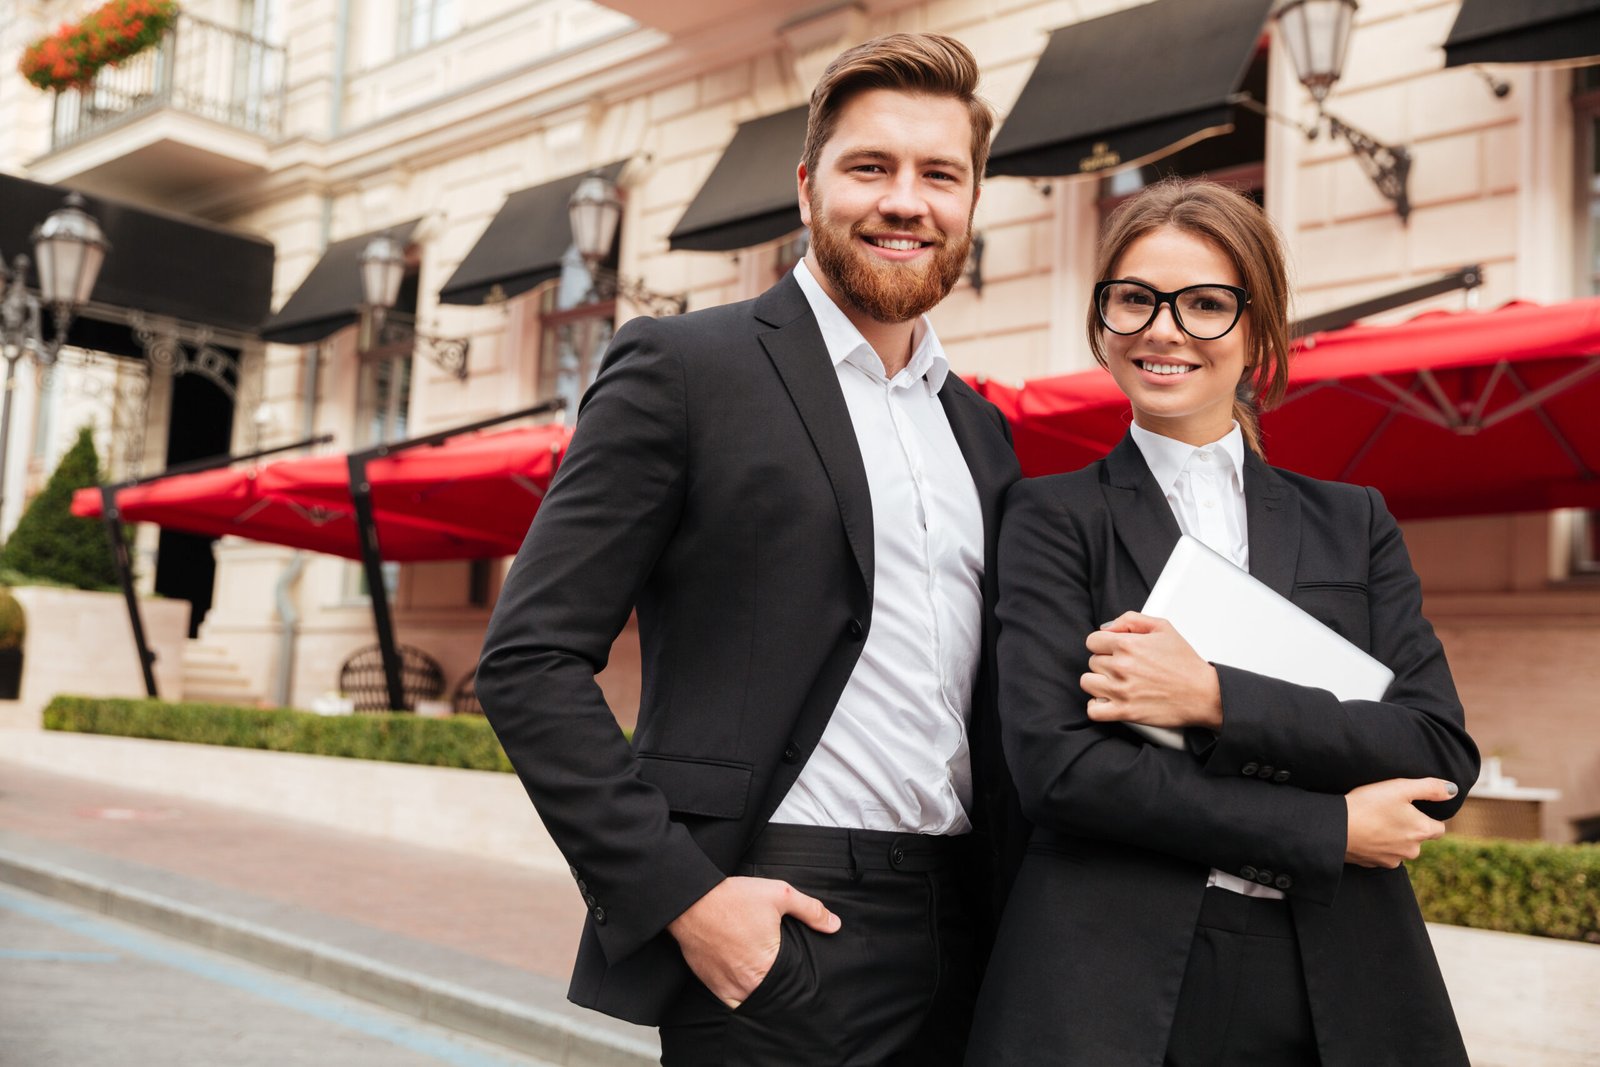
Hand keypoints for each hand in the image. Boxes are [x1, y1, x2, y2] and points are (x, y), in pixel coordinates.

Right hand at [666, 876, 840, 1007]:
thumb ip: (810, 910)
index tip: (804, 979)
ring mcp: (729, 987)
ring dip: (764, 997)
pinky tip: (751, 988)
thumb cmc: (734, 898)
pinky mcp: (712, 986)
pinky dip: (743, 1000)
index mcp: (769, 965)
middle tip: (790, 981)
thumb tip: (834, 925)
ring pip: (754, 1003)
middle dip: (784, 990)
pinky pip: (733, 1004)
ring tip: (772, 985)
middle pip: (775, 996)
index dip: (801, 981)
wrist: (691, 901)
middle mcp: (748, 983)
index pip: (794, 985)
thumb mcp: (780, 895)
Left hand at [1082, 612, 1222, 729]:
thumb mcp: (1163, 627)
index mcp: (1127, 644)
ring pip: (1088, 683)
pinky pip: (1093, 710)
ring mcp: (1121, 690)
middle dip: (1106, 663)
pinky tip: (1109, 701)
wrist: (1204, 694)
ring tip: (1116, 684)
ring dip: (1099, 683)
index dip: (1103, 645)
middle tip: (1125, 669)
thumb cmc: (1186, 663)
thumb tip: (1106, 627)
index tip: (1113, 652)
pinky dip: (1097, 706)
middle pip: (1092, 662)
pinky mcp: (1124, 712)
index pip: (1092, 641)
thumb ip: (1131, 620)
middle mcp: (1121, 666)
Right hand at [1344, 778, 1456, 866]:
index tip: (1411, 808)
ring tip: (1374, 821)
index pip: (1439, 828)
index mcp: (1421, 831)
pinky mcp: (1374, 864)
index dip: (1427, 816)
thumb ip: (1430, 787)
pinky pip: (1382, 853)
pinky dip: (1377, 844)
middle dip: (1409, 827)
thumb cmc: (1367, 805)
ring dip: (1393, 837)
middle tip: (1389, 811)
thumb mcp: (1399, 787)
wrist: (1335, 828)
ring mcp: (1392, 860)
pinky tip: (1365, 832)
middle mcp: (1411, 850)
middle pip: (1418, 838)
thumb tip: (1452, 790)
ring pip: (1400, 847)